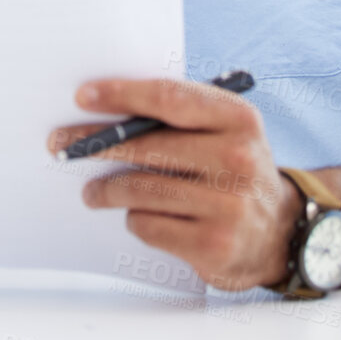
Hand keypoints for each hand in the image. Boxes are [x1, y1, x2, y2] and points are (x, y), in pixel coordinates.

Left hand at [48, 77, 301, 291]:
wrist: (279, 232)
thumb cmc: (234, 171)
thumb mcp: (225, 133)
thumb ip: (181, 118)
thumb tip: (107, 112)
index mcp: (239, 119)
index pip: (170, 99)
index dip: (123, 95)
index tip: (84, 97)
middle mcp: (237, 159)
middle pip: (147, 146)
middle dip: (95, 144)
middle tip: (61, 145)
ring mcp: (228, 204)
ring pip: (140, 189)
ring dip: (106, 190)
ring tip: (92, 192)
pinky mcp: (213, 244)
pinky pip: (148, 225)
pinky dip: (134, 219)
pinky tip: (136, 216)